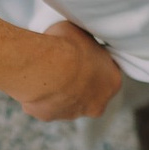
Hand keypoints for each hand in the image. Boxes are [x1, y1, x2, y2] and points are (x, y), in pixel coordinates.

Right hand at [5, 21, 123, 120]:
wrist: (45, 68)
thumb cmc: (67, 46)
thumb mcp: (81, 33)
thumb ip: (84, 41)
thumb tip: (76, 39)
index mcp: (113, 81)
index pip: (107, 72)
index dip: (92, 62)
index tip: (80, 54)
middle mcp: (97, 103)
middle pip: (89, 91)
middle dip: (78, 81)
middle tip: (63, 64)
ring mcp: (73, 113)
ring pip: (67, 100)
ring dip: (59, 89)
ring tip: (46, 70)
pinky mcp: (50, 117)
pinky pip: (45, 104)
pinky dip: (40, 94)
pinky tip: (35, 80)